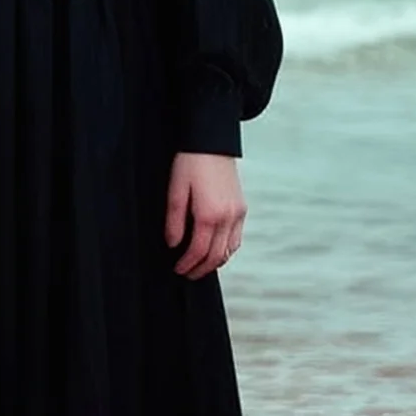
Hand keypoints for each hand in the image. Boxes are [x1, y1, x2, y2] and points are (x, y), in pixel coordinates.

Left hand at [165, 151, 245, 279]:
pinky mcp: (242, 208)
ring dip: (215, 262)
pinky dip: (227, 250)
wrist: (212, 142)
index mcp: (209, 214)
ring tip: (199, 265)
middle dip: (201, 269)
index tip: (178, 269)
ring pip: (230, 250)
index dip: (187, 264)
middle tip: (187, 273)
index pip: (199, 251)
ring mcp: (238, 213)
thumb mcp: (175, 190)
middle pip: (216, 256)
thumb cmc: (190, 163)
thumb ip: (174, 220)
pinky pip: (236, 238)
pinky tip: (215, 250)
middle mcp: (227, 217)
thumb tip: (173, 245)